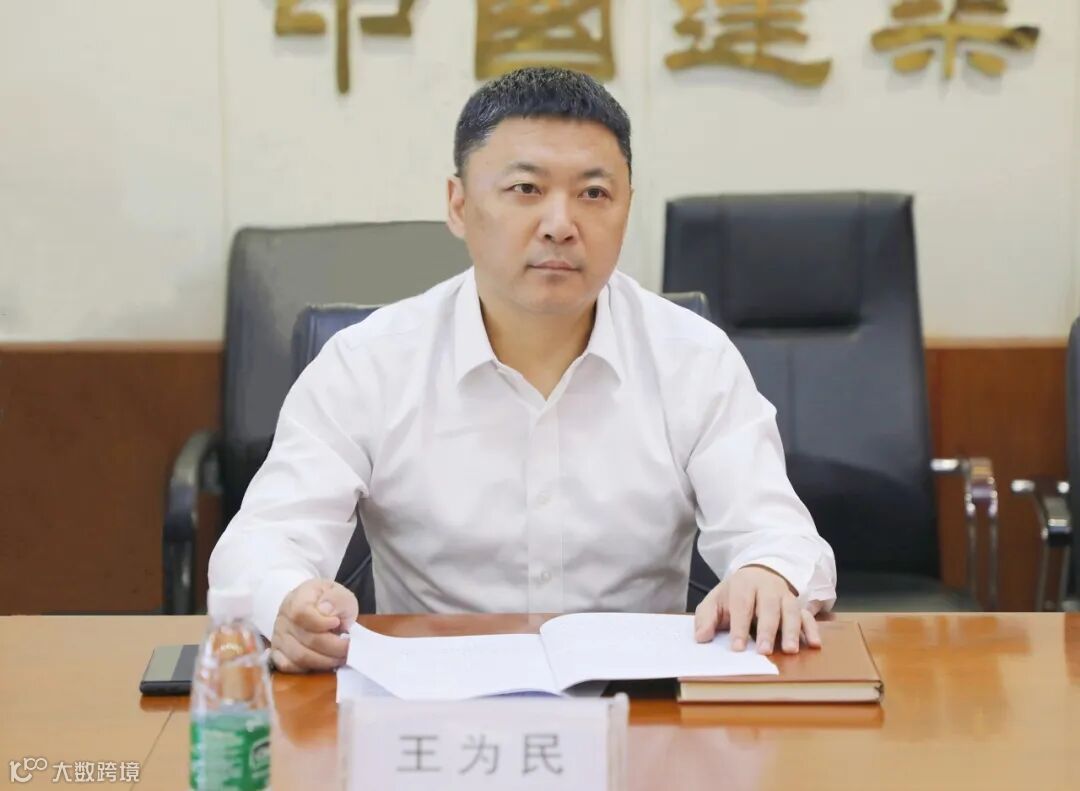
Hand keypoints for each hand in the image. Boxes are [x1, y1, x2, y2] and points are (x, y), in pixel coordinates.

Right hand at [270, 579, 358, 672]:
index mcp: (297, 598)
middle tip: (349, 647)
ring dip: (326, 660)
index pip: (301, 614)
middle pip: (307, 639)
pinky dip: (309, 668)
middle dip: (333, 647)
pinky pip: (289, 667)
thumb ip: (335, 600)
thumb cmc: (329, 601)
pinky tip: (324, 662)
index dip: (321, 623)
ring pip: (300, 657)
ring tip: (341, 657)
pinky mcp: (278, 653)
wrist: (317, 606)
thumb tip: (326, 612)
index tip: (338, 623)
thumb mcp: (339, 593)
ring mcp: (278, 637)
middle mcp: (283, 618)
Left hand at [693, 564, 821, 654]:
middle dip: (767, 630)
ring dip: (792, 631)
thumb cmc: (733, 595)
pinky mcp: (798, 605)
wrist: (756, 576)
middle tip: (764, 652)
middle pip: (769, 607)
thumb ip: (706, 618)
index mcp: (743, 585)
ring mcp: (785, 596)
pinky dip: (812, 629)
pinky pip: (808, 615)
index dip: (739, 627)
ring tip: (790, 650)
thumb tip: (701, 637)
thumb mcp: (715, 601)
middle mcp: (767, 588)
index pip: (742, 605)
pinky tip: (814, 644)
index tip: (737, 648)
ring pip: (791, 611)